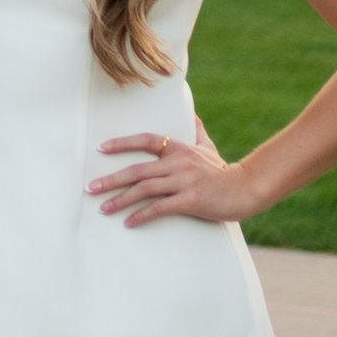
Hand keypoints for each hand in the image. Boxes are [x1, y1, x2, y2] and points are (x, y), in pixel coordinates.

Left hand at [90, 127, 260, 226]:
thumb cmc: (224, 170)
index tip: (101, 148)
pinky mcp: (190, 200)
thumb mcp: (208, 146)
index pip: (145, 140)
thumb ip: (197, 131)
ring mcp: (184, 181)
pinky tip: (129, 223)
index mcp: (179, 148)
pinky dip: (142, 215)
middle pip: (137, 170)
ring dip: (121, 200)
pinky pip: (160, 208)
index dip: (122, 143)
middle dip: (111, 179)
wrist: (246, 189)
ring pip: (144, 189)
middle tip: (89, 188)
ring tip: (103, 209)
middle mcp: (178, 162)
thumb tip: (191, 113)